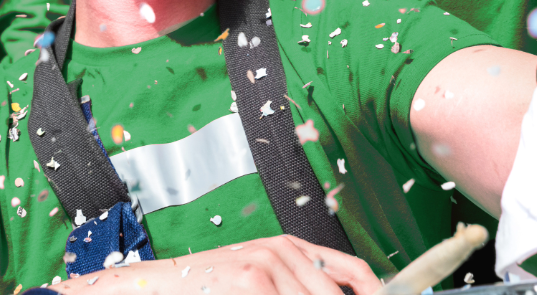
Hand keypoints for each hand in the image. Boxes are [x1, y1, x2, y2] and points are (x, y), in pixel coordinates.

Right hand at [59, 235, 381, 294]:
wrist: (160, 285)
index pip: (352, 270)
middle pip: (335, 293)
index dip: (375, 291)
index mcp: (290, 246)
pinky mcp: (251, 280)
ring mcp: (267, 266)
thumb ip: (298, 283)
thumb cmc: (210, 286)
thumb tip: (350, 292)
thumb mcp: (260, 276)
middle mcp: (283, 250)